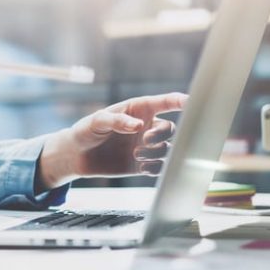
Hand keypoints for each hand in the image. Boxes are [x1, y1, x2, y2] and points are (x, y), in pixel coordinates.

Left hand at [37, 93, 187, 189]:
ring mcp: (146, 146)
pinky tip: (143, 167)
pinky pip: (160, 167)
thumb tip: (138, 125)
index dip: (180, 101)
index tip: (192, 102)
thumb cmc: (87, 130)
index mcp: (139, 110)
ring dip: (155, 152)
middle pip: (170, 129)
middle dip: (161, 135)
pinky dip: (156, 168)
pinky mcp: (142, 164)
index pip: (165, 102)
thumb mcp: (97, 121)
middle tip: (144, 141)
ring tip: (135, 154)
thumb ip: (117, 121)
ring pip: (166, 149)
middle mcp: (147, 127)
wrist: (77, 155)